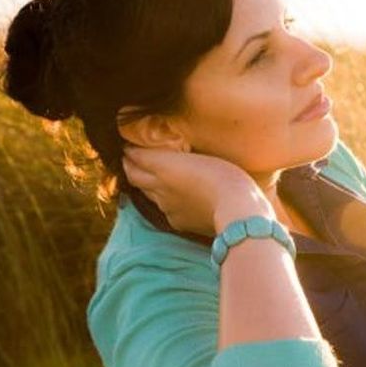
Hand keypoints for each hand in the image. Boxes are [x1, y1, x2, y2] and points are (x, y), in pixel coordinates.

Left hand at [121, 145, 273, 235]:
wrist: (236, 212)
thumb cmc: (228, 177)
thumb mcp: (207, 157)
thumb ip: (187, 159)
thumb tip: (177, 158)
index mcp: (165, 166)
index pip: (136, 156)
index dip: (131, 150)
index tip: (129, 144)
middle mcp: (159, 186)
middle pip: (133, 175)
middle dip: (129, 165)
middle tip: (131, 159)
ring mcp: (166, 206)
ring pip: (146, 193)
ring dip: (145, 183)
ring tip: (150, 177)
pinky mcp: (177, 222)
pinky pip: (164, 209)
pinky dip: (164, 202)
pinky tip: (173, 200)